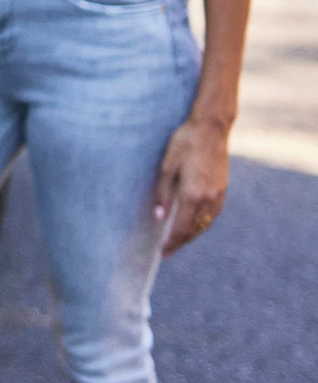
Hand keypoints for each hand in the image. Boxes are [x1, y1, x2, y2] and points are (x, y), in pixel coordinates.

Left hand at [154, 117, 229, 254]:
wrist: (211, 128)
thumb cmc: (184, 143)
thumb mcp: (166, 166)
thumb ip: (163, 194)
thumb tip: (159, 217)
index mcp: (192, 194)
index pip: (181, 228)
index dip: (172, 243)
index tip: (162, 253)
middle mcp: (208, 199)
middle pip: (194, 230)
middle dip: (180, 243)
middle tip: (167, 252)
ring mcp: (218, 194)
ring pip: (205, 224)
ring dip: (192, 235)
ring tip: (178, 241)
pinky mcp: (223, 189)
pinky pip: (213, 214)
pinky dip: (202, 224)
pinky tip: (194, 224)